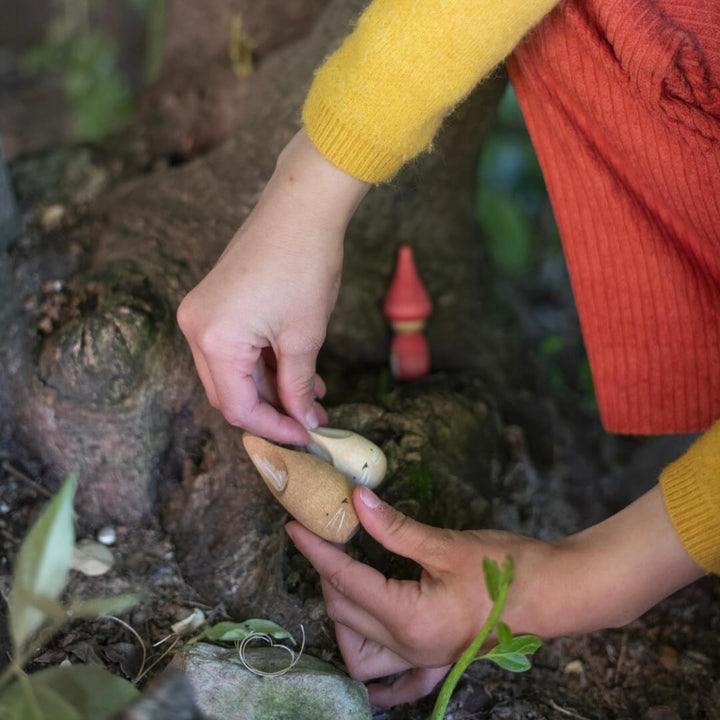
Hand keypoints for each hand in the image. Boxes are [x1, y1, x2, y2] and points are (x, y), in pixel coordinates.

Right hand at [177, 130, 368, 443]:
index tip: (306, 436)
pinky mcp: (213, 302)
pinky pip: (233, 348)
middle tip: (308, 419)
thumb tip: (304, 420)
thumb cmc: (305, 266)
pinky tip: (296, 369)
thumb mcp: (304, 338)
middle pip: (229, 392)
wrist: (301, 208)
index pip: (239, 407)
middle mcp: (195, 328)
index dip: (274, 428)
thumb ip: (298, 386)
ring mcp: (200, 313)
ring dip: (269, 387)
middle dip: (271, 410)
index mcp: (214, 340)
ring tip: (311, 394)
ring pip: (232, 372)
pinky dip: (261, 363)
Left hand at [285, 485, 702, 706]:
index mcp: (409, 619)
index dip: (317, 550)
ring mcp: (423, 660)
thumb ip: (395, 528)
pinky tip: (367, 665)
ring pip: (360, 654)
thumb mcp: (447, 544)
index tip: (296, 524)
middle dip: (327, 574)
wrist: (557, 594)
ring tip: (344, 582)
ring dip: (342, 619)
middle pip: (346, 613)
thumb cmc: (507, 568)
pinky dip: (376, 676)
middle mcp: (410, 648)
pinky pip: (395, 682)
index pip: (346, 580)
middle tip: (325, 538)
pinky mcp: (438, 660)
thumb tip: (356, 501)